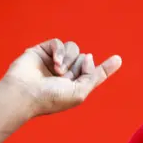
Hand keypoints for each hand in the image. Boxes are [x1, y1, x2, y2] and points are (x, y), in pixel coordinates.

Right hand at [2, 38, 121, 116]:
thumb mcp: (80, 93)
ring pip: (73, 49)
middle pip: (84, 58)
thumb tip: (90, 57)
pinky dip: (59, 51)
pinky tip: (54, 63)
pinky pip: (59, 43)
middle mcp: (65, 74)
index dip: (105, 68)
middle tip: (66, 77)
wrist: (25, 94)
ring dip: (69, 60)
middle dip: (78, 66)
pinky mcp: (42, 52)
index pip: (92, 74)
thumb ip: (92, 77)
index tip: (118, 59)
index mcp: (74, 86)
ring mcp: (53, 62)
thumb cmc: (51, 99)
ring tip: (58, 71)